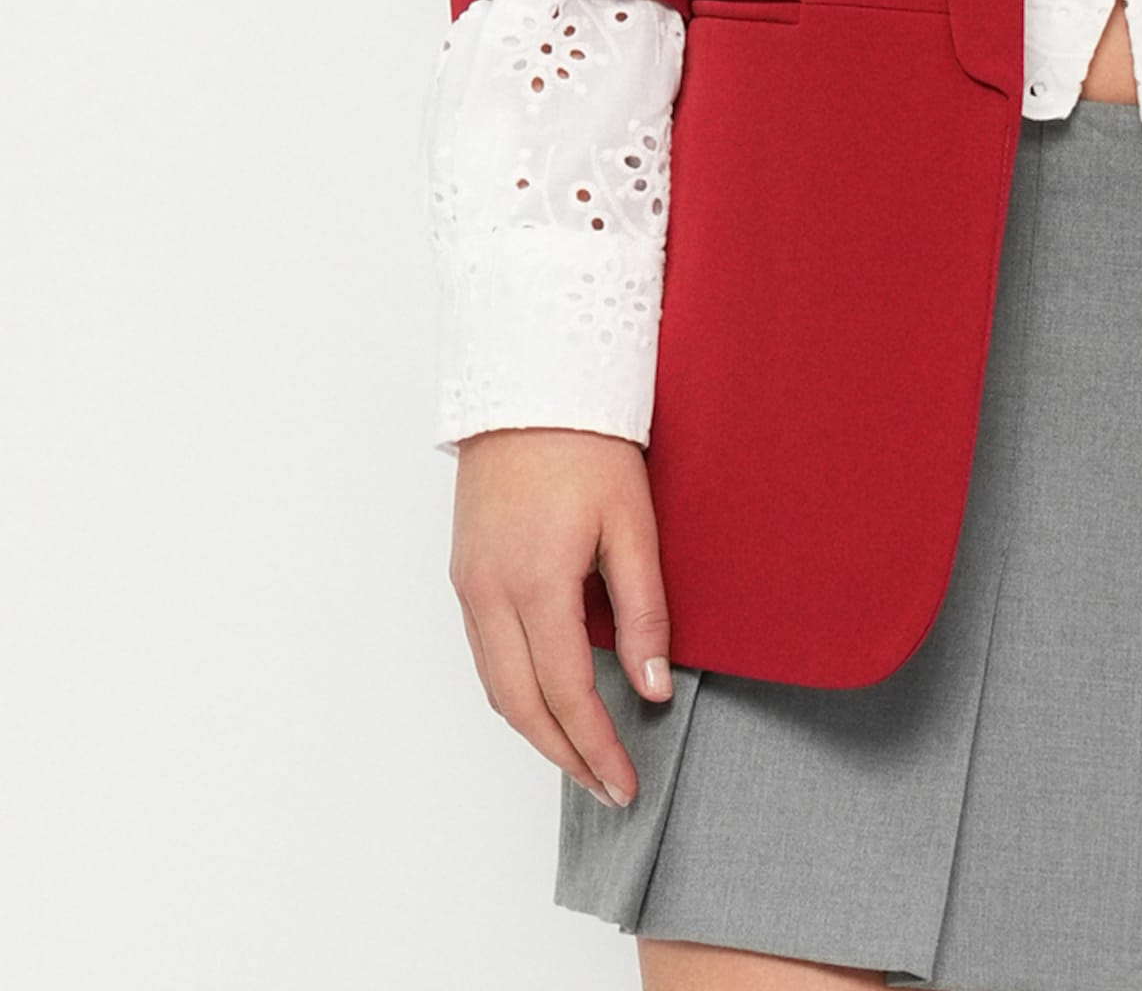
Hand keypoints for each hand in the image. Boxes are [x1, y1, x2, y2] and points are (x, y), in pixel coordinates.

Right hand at [449, 427, 675, 807]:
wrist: (528, 382)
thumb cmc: (588, 442)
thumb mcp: (633, 522)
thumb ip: (645, 610)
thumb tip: (653, 689)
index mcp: (534, 583)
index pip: (567, 693)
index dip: (597, 747)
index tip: (626, 784)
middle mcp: (489, 593)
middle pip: (520, 706)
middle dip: (564, 755)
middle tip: (607, 785)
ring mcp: (468, 584)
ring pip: (495, 686)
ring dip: (536, 729)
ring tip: (583, 753)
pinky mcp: (463, 572)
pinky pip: (484, 653)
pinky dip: (515, 690)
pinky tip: (547, 697)